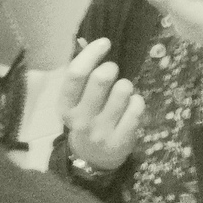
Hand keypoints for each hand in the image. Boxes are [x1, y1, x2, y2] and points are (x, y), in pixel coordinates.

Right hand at [57, 37, 145, 170]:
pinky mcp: (121, 140)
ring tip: (121, 93)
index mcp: (65, 106)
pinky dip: (137, 101)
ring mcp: (102, 132)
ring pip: (123, 90)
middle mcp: (81, 120)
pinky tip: (130, 106)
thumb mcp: (75, 102)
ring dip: (125, 85)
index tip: (104, 43)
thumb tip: (92, 43)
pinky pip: (137, 107)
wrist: (93, 158)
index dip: (91, 53)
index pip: (76, 74)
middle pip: (101, 78)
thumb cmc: (86, 118)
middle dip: (111, 68)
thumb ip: (81, 77)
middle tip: (112, 72)